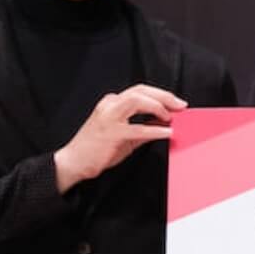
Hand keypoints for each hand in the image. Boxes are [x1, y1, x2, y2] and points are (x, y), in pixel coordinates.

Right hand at [52, 83, 186, 190]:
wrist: (74, 162)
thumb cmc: (97, 149)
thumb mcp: (124, 136)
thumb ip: (142, 129)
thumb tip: (164, 126)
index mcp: (111, 103)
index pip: (139, 91)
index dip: (160, 94)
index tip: (176, 102)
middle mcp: (109, 105)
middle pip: (140, 91)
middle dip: (164, 96)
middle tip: (181, 105)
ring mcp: (108, 117)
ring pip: (137, 101)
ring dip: (158, 106)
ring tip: (170, 117)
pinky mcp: (111, 133)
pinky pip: (137, 128)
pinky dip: (155, 129)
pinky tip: (166, 132)